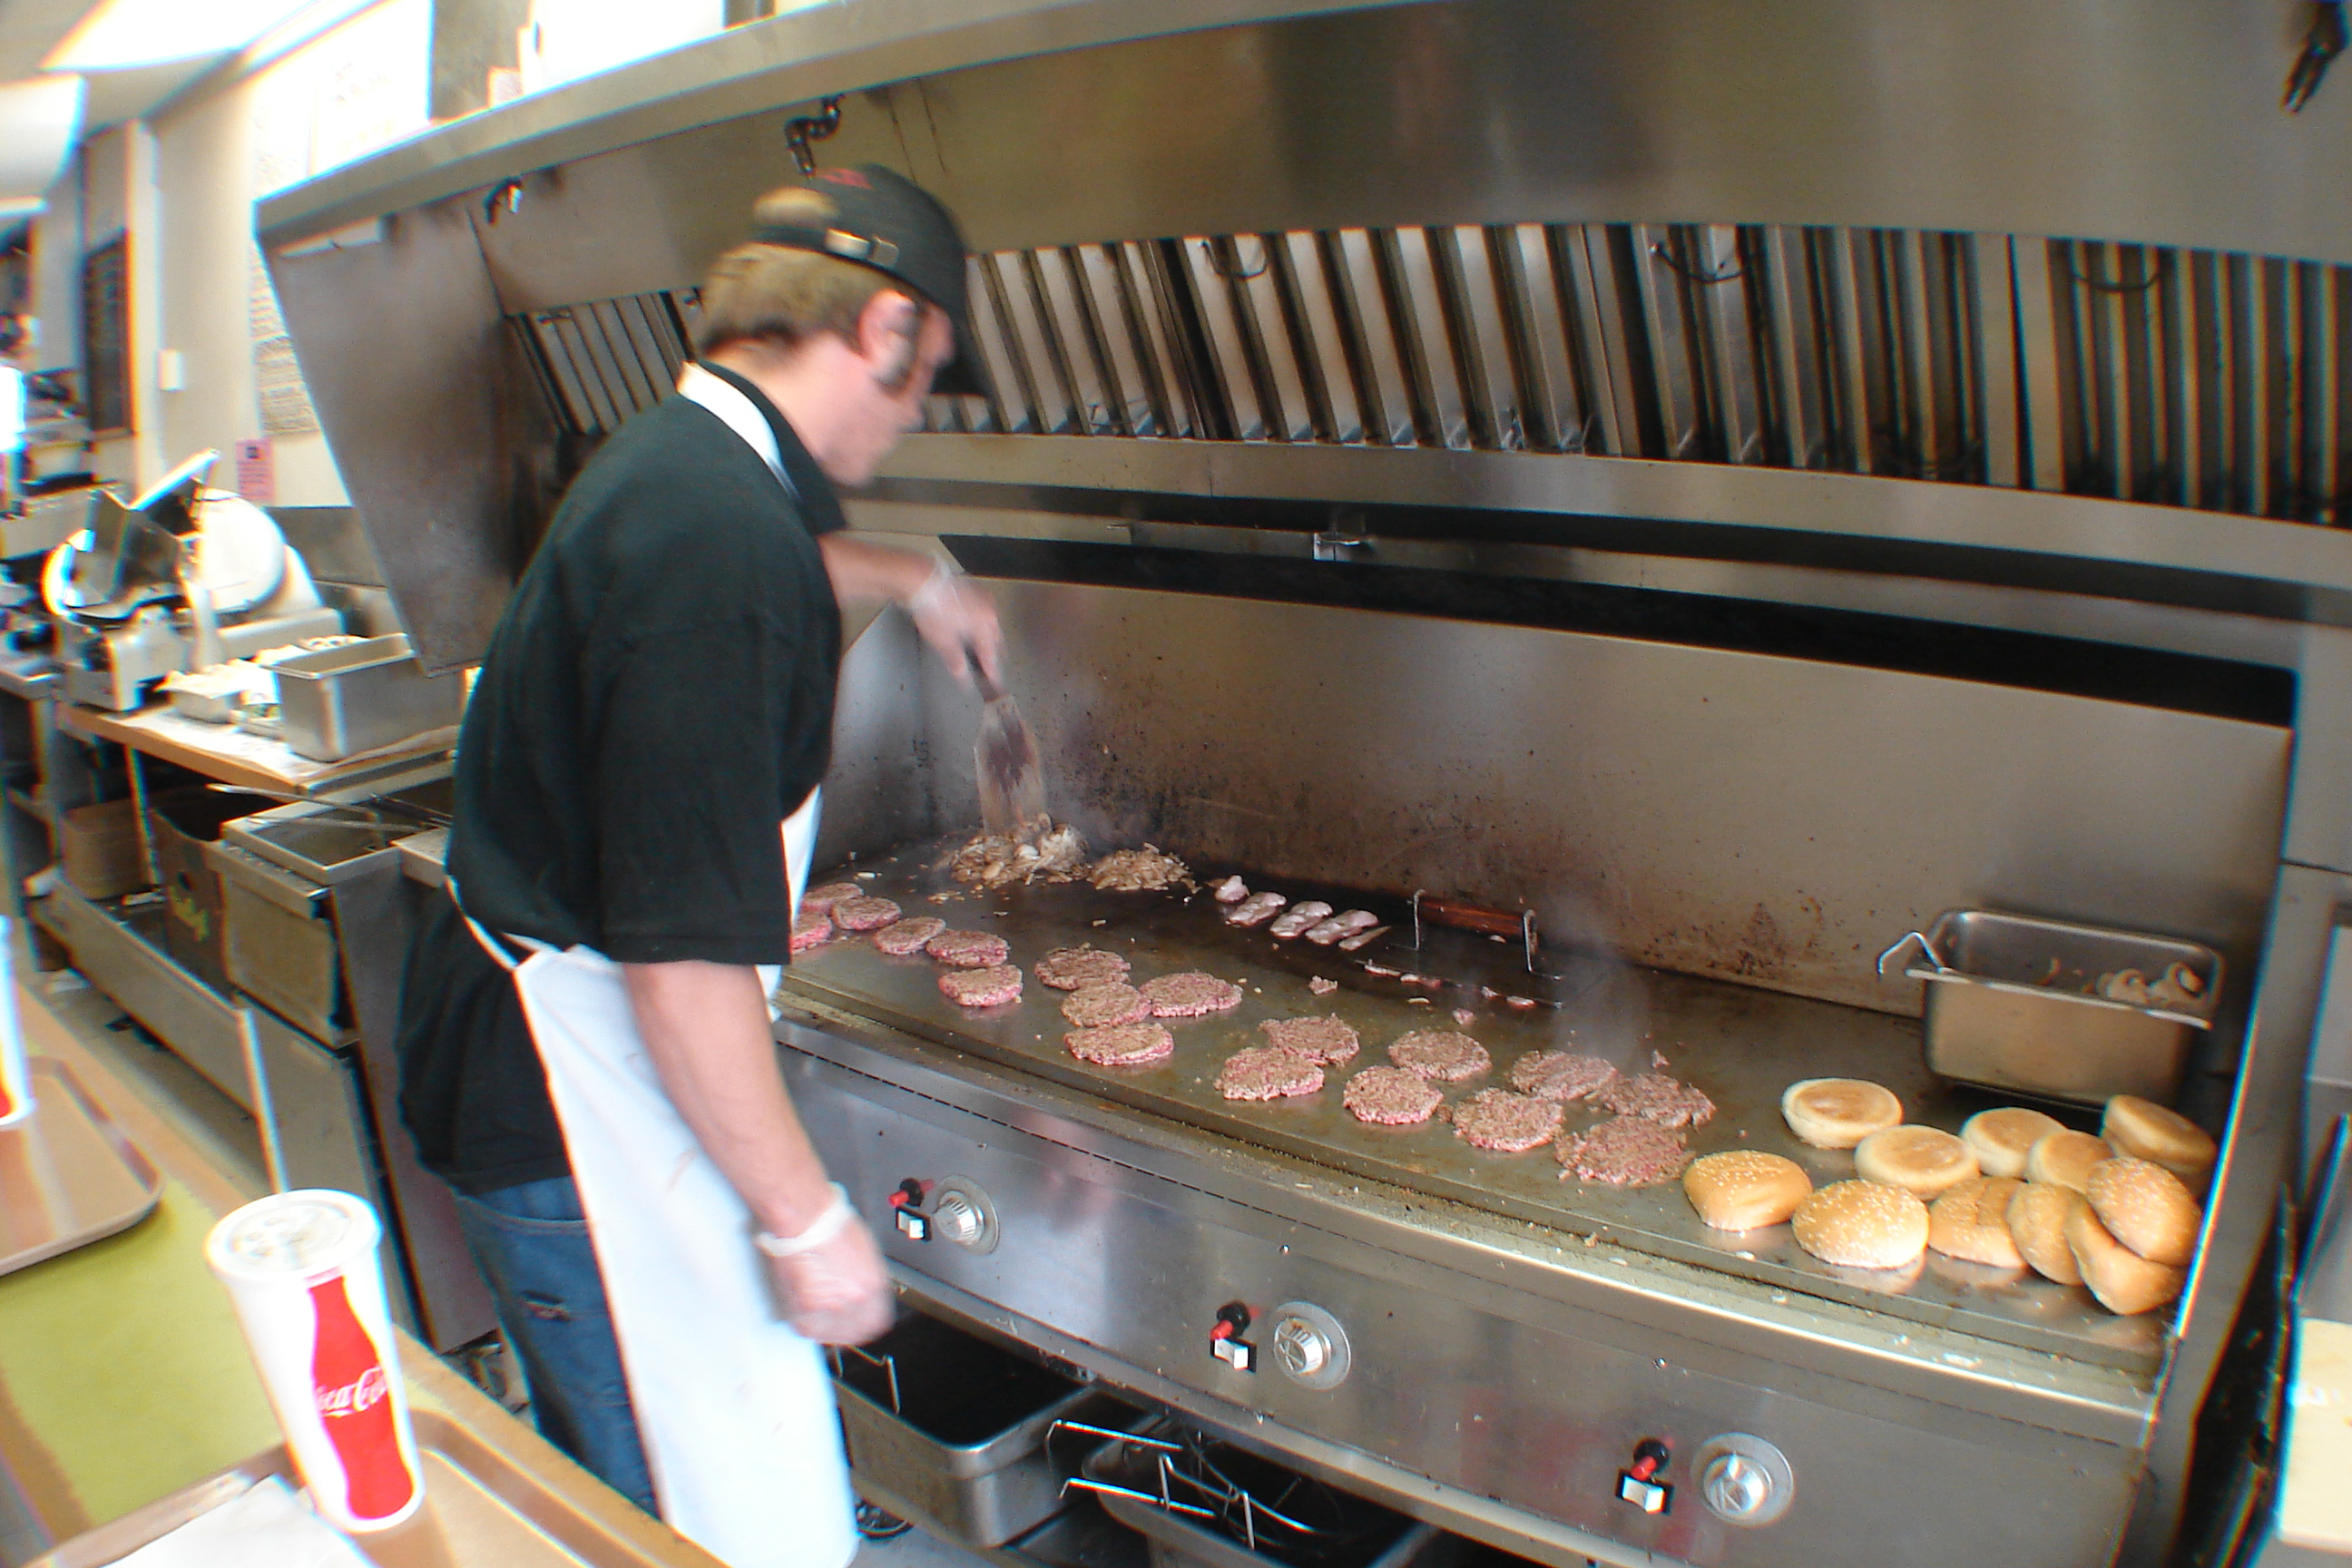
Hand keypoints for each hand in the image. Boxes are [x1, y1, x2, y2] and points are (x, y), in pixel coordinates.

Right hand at [765, 1214, 894, 1344]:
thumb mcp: (863, 1251)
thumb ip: (863, 1277)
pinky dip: (803, 1324)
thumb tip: (858, 1289)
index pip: (877, 1321)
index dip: (865, 1325)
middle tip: (835, 1327)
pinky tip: (803, 1314)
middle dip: (844, 1331)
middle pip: (854, 1332)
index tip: (859, 1325)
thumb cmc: (830, 1223)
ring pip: (828, 1334)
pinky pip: (806, 1328)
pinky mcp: (805, 1308)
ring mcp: (831, 1305)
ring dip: (822, 1329)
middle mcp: (856, 1298)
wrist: (806, 1217)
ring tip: (816, 1317)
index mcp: (874, 1284)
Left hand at [906, 566, 1003, 689]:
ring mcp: (982, 598)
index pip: (991, 655)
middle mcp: (989, 611)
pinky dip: (978, 622)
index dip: (991, 671)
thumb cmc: (934, 607)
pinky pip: (981, 611)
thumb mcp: (944, 642)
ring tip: (978, 649)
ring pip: (988, 624)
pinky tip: (969, 626)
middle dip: (990, 653)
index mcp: (986, 625)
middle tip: (987, 667)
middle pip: (994, 639)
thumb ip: (956, 662)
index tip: (993, 681)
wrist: (921, 580)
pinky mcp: (972, 590)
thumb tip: (963, 676)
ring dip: (985, 637)